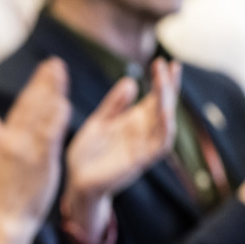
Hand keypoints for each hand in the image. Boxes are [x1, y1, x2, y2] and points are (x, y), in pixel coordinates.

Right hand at [0, 58, 70, 243]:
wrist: (6, 219)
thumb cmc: (0, 194)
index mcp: (2, 139)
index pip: (19, 107)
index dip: (32, 87)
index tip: (43, 71)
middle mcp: (13, 140)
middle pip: (30, 105)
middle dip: (43, 82)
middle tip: (55, 63)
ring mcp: (26, 150)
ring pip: (40, 115)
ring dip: (51, 92)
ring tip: (61, 74)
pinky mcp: (40, 162)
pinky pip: (50, 136)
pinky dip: (56, 119)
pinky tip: (65, 104)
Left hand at [61, 59, 179, 238]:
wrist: (76, 182)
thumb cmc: (87, 154)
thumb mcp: (98, 122)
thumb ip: (114, 105)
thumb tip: (131, 81)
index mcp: (132, 122)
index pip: (154, 97)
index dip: (162, 81)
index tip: (165, 61)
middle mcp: (142, 132)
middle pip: (163, 106)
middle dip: (168, 86)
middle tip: (167, 65)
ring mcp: (143, 147)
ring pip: (165, 123)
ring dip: (168, 103)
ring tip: (167, 82)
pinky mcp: (139, 161)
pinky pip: (160, 146)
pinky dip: (165, 130)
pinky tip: (166, 113)